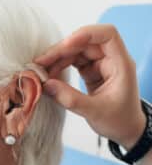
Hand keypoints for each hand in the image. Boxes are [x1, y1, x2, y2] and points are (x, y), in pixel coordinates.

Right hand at [34, 24, 145, 149]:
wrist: (124, 129)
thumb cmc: (119, 120)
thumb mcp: (95, 111)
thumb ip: (70, 98)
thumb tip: (47, 85)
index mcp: (120, 64)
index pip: (107, 35)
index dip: (85, 35)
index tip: (65, 46)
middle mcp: (110, 60)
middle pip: (84, 43)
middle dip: (61, 51)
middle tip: (41, 63)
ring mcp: (99, 65)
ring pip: (76, 52)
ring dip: (57, 59)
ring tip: (41, 71)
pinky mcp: (90, 72)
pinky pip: (72, 63)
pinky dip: (59, 67)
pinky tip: (50, 75)